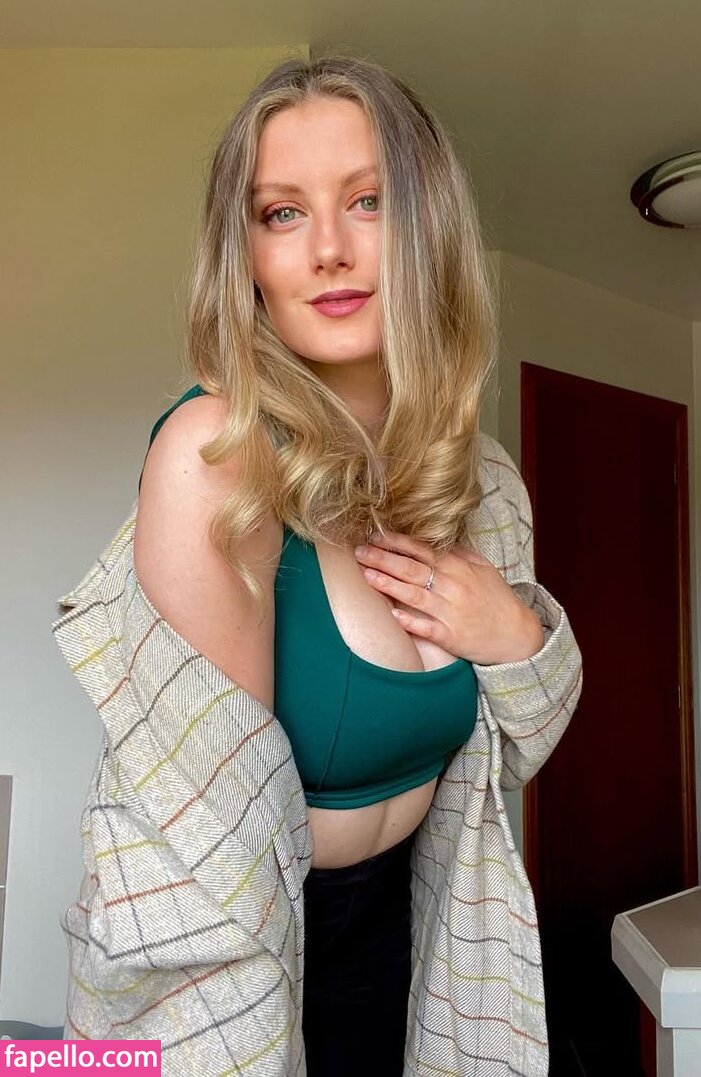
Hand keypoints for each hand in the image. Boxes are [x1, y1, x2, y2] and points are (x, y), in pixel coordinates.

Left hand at [354, 530, 543, 665]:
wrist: (517, 634)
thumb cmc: (498, 600)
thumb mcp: (483, 569)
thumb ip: (459, 553)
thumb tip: (436, 539)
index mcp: (459, 568)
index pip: (422, 550)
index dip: (396, 542)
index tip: (374, 536)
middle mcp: (453, 587)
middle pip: (412, 569)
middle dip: (383, 558)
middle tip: (359, 551)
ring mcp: (451, 612)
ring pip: (414, 595)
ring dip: (388, 584)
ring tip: (366, 574)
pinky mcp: (451, 636)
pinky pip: (426, 628)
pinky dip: (409, 621)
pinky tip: (391, 614)